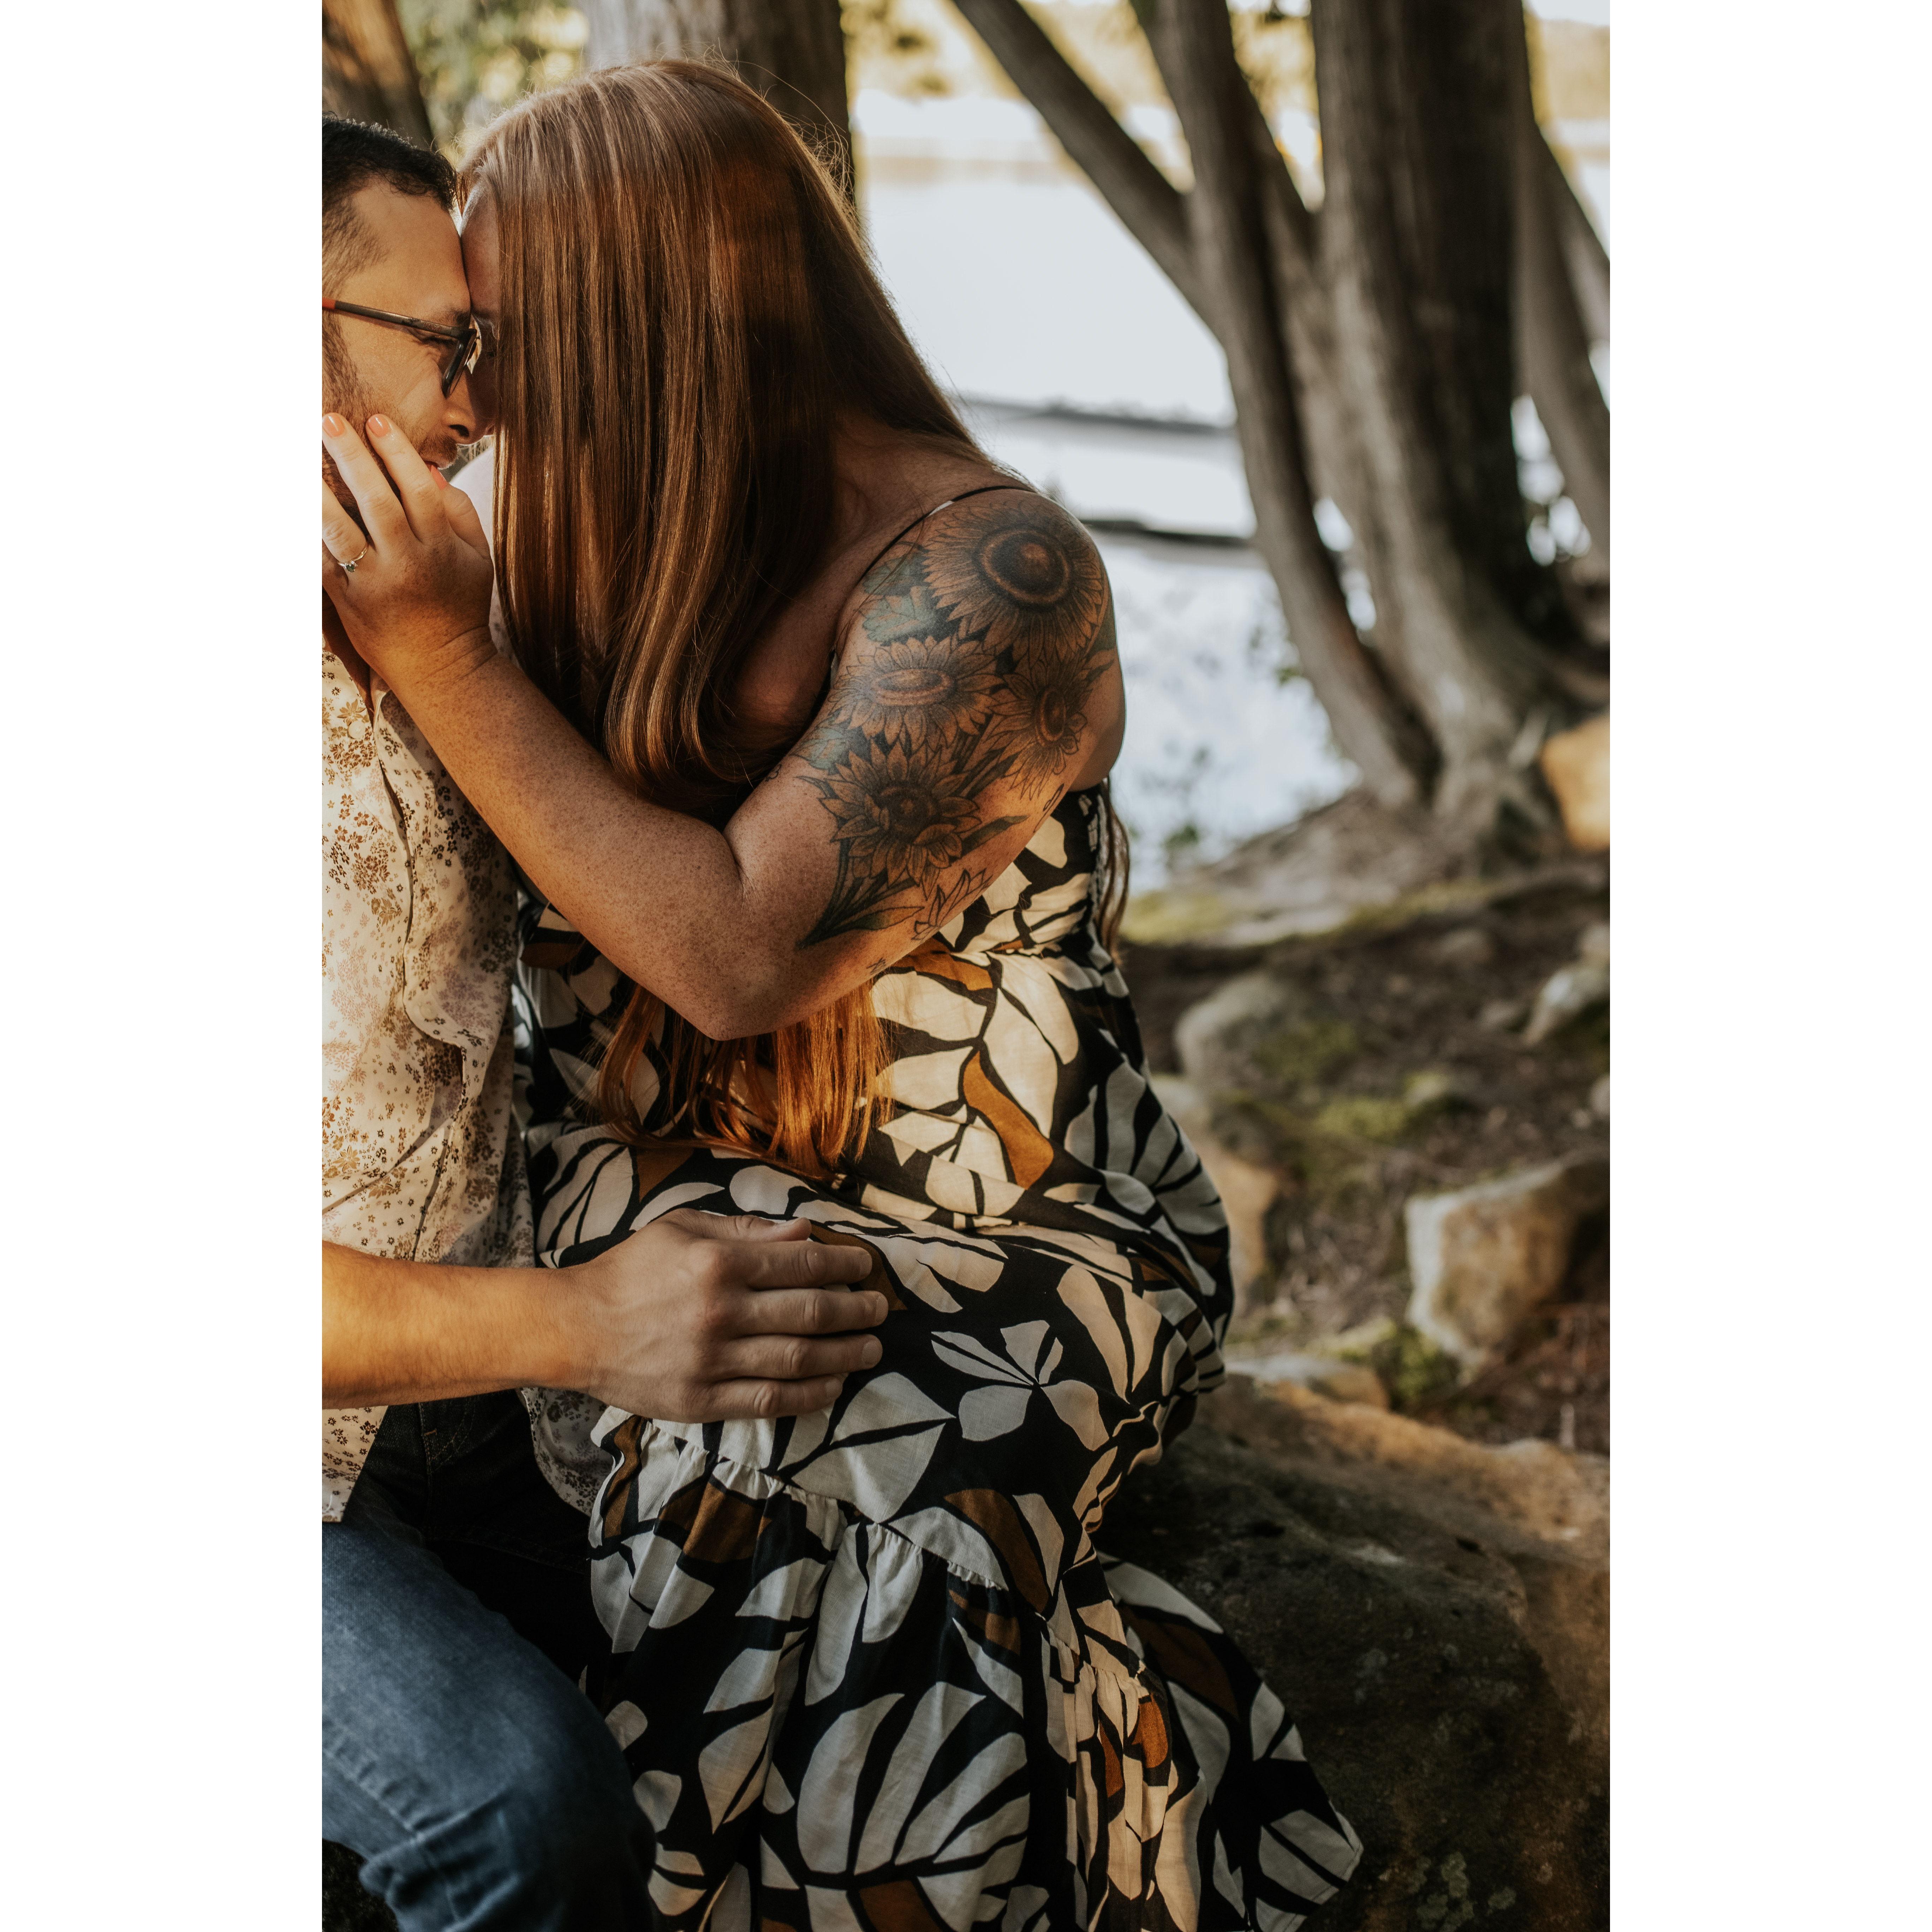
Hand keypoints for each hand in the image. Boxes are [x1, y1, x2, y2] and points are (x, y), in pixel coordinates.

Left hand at [322, 412, 495, 696]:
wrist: (443, 668)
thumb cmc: (460, 606)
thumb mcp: (477, 559)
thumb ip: (460, 513)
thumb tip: (429, 471)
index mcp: (441, 548)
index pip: (419, 490)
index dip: (397, 452)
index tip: (376, 419)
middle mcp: (408, 564)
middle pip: (377, 502)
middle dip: (353, 458)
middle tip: (328, 420)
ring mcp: (375, 585)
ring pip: (341, 532)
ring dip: (317, 493)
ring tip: (297, 458)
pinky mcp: (349, 603)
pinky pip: (320, 562)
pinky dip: (305, 534)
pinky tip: (292, 504)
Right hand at [565, 1209, 888, 1420]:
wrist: (576, 1327)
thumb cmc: (631, 1270)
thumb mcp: (683, 1228)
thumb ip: (746, 1230)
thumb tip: (804, 1234)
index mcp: (717, 1264)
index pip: (801, 1265)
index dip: (843, 1267)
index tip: (864, 1268)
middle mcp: (720, 1312)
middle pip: (810, 1313)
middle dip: (855, 1310)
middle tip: (879, 1309)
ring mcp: (711, 1361)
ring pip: (798, 1360)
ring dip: (844, 1354)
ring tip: (870, 1349)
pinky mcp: (701, 1401)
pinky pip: (769, 1401)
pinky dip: (809, 1395)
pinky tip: (833, 1384)